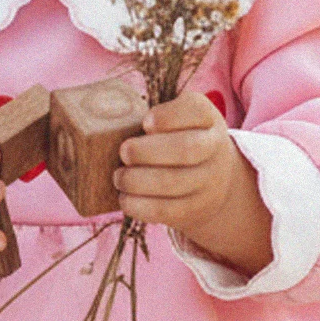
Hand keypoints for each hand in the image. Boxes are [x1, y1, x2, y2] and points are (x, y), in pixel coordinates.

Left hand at [115, 89, 271, 274]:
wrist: (214, 180)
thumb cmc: (180, 139)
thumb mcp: (179, 119)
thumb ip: (153, 116)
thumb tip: (105, 116)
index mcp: (206, 118)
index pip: (196, 110)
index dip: (169, 116)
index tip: (146, 122)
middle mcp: (213, 147)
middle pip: (186, 148)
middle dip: (147, 151)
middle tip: (124, 152)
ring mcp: (208, 181)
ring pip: (173, 183)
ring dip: (138, 181)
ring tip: (119, 178)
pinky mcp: (194, 209)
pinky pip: (166, 210)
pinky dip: (140, 205)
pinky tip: (125, 198)